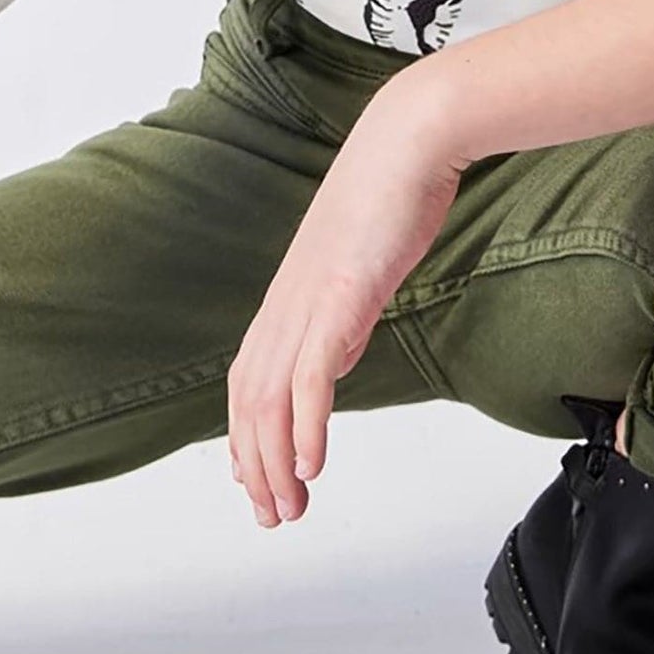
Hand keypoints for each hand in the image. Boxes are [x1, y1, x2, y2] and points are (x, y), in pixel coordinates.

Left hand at [226, 75, 463, 528]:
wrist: (408, 139)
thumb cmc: (390, 190)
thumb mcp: (357, 262)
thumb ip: (342, 309)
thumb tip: (335, 347)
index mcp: (292, 294)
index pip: (250, 378)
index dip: (245, 435)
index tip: (253, 478)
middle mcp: (289, 300)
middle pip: (252, 399)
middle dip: (256, 465)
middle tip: (271, 514)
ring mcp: (311, 297)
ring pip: (274, 396)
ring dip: (276, 460)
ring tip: (288, 505)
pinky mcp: (341, 294)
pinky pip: (314, 372)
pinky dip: (305, 422)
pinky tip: (310, 461)